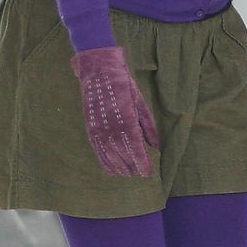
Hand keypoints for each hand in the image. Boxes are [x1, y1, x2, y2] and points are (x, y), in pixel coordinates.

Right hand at [69, 46, 157, 177]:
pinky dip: (104, 160)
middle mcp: (110, 126)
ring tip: (127, 175)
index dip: (140, 161)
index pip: (134, 146)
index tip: (147, 172)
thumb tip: (156, 145)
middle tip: (139, 175)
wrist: (98, 71)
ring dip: (118, 166)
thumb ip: (147, 125)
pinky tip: (110, 169)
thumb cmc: (123, 84)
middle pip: (122, 152)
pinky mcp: (90, 127)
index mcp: (126, 118)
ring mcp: (98, 127)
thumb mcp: (140, 102)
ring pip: (109, 153)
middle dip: (131, 166)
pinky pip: (97, 148)